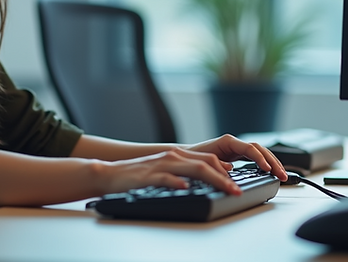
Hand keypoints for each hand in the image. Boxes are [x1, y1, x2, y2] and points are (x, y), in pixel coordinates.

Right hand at [97, 148, 242, 195]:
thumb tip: (213, 176)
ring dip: (213, 179)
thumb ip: (187, 171)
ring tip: (225, 189)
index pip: (209, 159)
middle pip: (206, 163)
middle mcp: (172, 156)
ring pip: (193, 168)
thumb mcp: (167, 171)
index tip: (238, 184)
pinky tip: (186, 187)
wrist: (109, 174)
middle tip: (237, 191)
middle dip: (225, 177)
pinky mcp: (147, 176)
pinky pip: (165, 178)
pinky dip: (177, 182)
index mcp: (178, 155)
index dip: (226, 171)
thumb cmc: (139, 176)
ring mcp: (161, 165)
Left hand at [188, 134, 288, 181]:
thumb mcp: (205, 161)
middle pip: (260, 149)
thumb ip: (218, 164)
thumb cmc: (193, 158)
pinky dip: (266, 165)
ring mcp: (237, 149)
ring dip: (273, 163)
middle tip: (282, 175)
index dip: (260, 159)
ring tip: (282, 176)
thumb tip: (231, 170)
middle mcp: (235, 143)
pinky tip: (272, 173)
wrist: (185, 157)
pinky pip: (256, 159)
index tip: (268, 170)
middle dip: (273, 162)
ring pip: (261, 153)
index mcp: (228, 141)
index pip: (250, 148)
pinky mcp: (238, 156)